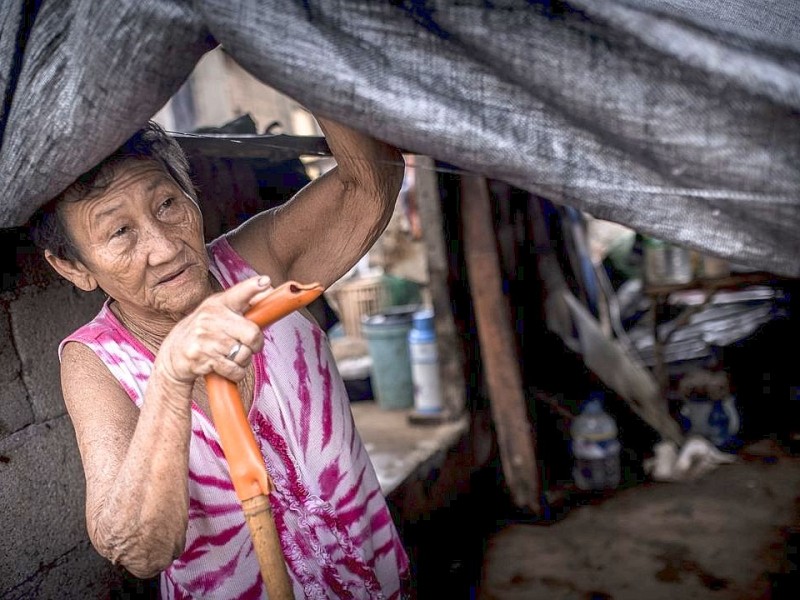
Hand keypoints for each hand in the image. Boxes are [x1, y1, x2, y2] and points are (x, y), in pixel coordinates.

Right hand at [155, 276, 272, 388]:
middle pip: (252, 334)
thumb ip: (245, 302)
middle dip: (255, 345)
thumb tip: (269, 287)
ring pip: (244, 355)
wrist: (173, 353)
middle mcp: (211, 317)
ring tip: (230, 356)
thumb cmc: (205, 330)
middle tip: (248, 346)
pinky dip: (235, 373)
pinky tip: (224, 366)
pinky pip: (234, 370)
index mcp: (219, 303)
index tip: (265, 281)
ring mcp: (205, 337)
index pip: (239, 293)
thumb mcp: (220, 311)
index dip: (253, 287)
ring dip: (242, 361)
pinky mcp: (202, 357)